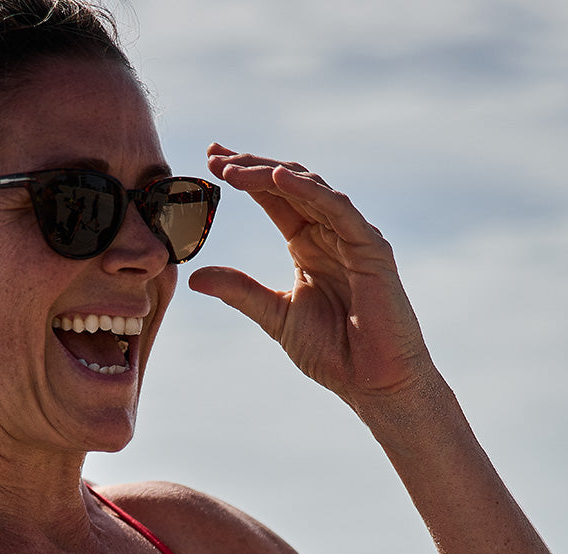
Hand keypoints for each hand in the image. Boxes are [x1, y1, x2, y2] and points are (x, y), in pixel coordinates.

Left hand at [189, 146, 442, 421]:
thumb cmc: (332, 352)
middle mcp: (329, 234)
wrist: (372, 383)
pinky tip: (278, 178)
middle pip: (288, 185)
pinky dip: (309, 190)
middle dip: (251, 167)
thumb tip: (194, 277)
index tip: (210, 162)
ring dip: (270, 174)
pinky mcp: (371, 248)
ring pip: (310, 189)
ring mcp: (352, 237)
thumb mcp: (275, 315)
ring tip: (234, 168)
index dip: (244, 178)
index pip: (273, 200)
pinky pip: (338, 209)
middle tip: (214, 156)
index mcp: (307, 245)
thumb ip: (239, 291)